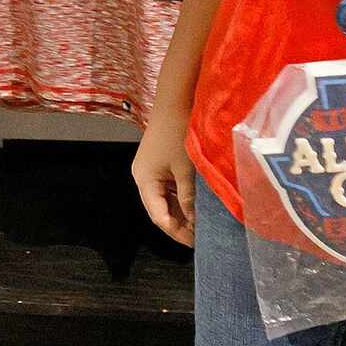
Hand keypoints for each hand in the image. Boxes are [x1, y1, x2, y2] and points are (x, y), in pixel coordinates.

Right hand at [131, 123, 196, 245]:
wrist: (176, 102)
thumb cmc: (178, 132)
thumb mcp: (187, 170)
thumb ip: (190, 198)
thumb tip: (196, 221)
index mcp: (144, 181)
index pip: (159, 216)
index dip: (177, 232)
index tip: (195, 243)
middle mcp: (143, 178)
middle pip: (160, 210)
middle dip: (179, 225)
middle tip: (200, 239)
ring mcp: (151, 171)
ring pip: (166, 201)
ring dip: (182, 213)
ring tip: (201, 226)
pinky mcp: (160, 165)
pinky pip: (169, 189)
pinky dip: (182, 200)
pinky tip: (196, 208)